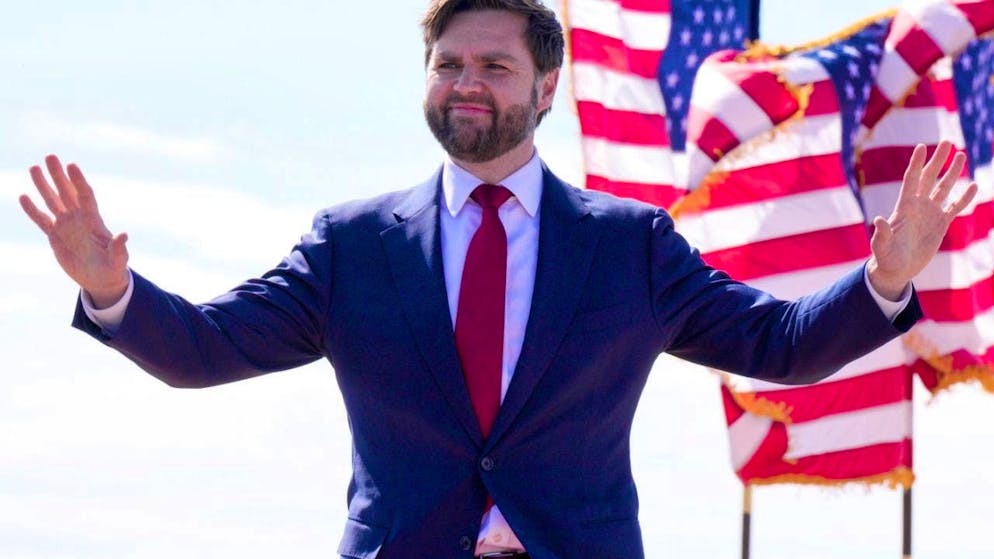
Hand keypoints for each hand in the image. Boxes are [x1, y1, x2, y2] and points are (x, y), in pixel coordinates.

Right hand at [19, 155, 129, 307]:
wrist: (101, 280)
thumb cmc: (113, 269)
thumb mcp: (118, 260)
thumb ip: (119, 248)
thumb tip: (123, 235)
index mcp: (94, 221)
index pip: (85, 195)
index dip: (78, 181)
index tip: (71, 165)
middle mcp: (79, 219)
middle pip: (67, 192)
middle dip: (58, 175)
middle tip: (50, 156)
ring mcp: (66, 226)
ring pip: (53, 201)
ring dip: (44, 185)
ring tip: (34, 168)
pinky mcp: (55, 236)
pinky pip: (41, 220)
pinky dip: (32, 210)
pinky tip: (23, 197)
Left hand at [867, 141, 977, 300]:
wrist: (896, 270)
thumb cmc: (885, 258)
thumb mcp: (881, 247)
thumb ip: (881, 233)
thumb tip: (878, 219)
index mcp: (904, 208)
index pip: (911, 180)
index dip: (916, 163)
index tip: (922, 146)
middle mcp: (917, 206)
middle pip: (929, 178)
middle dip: (938, 160)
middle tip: (947, 142)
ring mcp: (930, 214)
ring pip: (943, 188)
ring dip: (952, 172)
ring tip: (961, 155)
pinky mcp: (940, 224)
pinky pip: (955, 207)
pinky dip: (964, 198)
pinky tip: (974, 186)